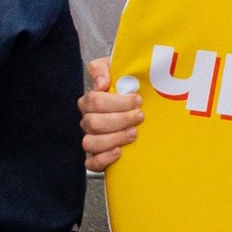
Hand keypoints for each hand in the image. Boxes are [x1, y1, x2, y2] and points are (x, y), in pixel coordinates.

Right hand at [79, 58, 142, 172]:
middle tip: (140, 116)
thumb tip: (101, 83)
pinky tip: (119, 152)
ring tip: (134, 133)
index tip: (137, 100)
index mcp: (92, 100)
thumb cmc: (130, 88)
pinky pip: (91, 163)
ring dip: (115, 138)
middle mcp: (89, 120)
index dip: (117, 102)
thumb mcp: (118, 70)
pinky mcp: (98, 155)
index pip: (94, 101)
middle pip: (92, 123)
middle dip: (120, 119)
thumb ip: (104, 69)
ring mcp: (92, 138)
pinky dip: (103, 159)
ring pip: (90, 143)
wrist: (142, 107)